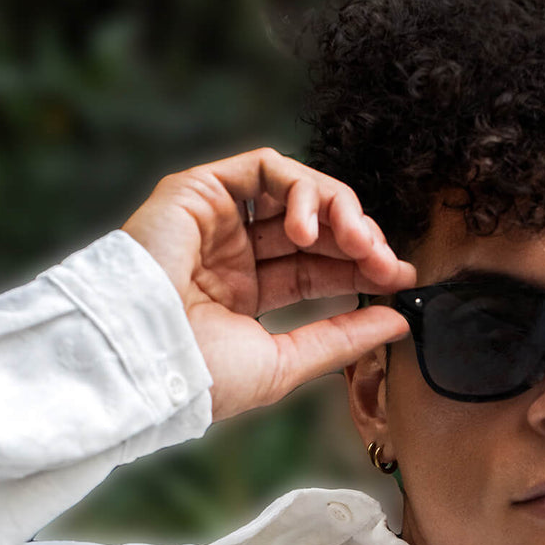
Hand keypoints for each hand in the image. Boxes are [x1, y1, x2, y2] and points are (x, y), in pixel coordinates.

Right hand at [121, 147, 416, 420]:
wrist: (143, 362)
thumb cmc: (201, 376)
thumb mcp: (288, 361)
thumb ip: (343, 338)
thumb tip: (398, 322)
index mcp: (246, 294)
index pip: (318, 268)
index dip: (362, 267)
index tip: (401, 279)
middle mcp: (232, 253)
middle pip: (315, 229)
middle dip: (360, 240)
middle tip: (388, 262)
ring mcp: (217, 220)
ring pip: (297, 191)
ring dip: (340, 211)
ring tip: (360, 244)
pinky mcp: (199, 189)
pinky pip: (265, 168)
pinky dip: (302, 189)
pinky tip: (313, 229)